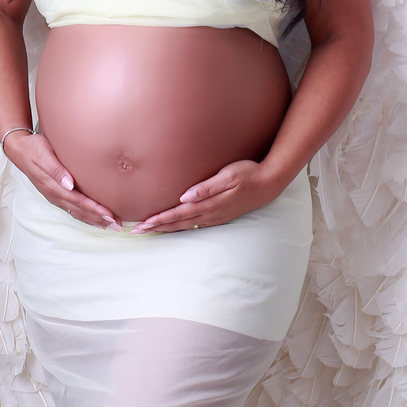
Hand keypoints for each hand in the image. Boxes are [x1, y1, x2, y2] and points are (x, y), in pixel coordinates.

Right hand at [3, 130, 120, 228]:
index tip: (109, 215)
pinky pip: (73, 208)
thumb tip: (69, 184)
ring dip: (94, 220)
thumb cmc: (33, 149)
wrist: (20, 150)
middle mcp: (55, 195)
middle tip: (117, 225)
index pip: (78, 201)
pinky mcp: (57, 194)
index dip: (95, 209)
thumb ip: (56, 170)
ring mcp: (55, 196)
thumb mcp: (43, 155)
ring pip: (78, 212)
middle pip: (80, 210)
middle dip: (99, 218)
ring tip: (110, 225)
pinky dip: (86, 215)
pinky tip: (95, 218)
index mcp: (53, 186)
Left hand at [130, 159, 283, 233]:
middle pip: (178, 223)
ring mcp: (215, 217)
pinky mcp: (219, 216)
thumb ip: (207, 187)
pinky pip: (194, 225)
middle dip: (157, 227)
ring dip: (166, 229)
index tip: (143, 224)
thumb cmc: (248, 174)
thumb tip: (185, 196)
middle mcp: (210, 214)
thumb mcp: (228, 175)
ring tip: (150, 231)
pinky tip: (173, 227)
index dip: (159, 219)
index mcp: (209, 204)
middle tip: (137, 232)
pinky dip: (180, 227)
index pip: (178, 213)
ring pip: (185, 226)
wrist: (269, 183)